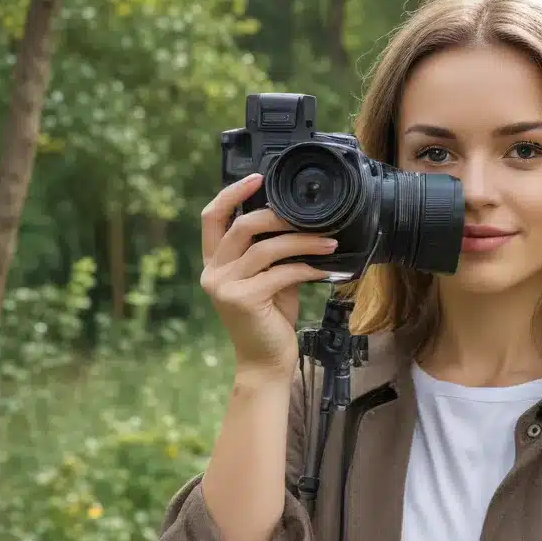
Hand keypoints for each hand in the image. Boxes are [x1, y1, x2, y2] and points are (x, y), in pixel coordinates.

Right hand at [200, 173, 334, 375]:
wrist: (267, 363)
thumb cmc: (269, 320)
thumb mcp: (268, 279)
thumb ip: (271, 252)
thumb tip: (298, 220)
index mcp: (214, 262)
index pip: (212, 217)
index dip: (232, 193)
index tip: (258, 177)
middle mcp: (213, 272)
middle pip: (242, 226)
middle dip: (279, 216)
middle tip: (310, 216)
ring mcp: (225, 287)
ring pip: (266, 248)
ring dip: (303, 241)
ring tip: (330, 241)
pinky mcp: (243, 300)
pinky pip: (282, 273)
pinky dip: (307, 268)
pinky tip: (326, 269)